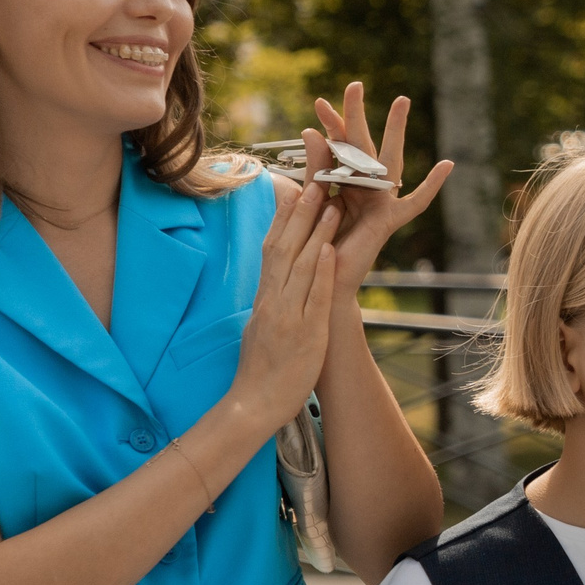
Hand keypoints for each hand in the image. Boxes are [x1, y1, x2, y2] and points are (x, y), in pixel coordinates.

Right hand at [226, 176, 341, 433]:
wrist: (254, 404)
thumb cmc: (262, 369)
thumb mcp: (263, 326)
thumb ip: (272, 302)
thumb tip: (276, 282)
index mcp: (264, 298)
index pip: (273, 249)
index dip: (285, 218)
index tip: (295, 190)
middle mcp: (272, 301)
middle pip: (285, 248)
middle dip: (301, 214)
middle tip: (315, 181)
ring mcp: (287, 315)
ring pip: (301, 266)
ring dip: (316, 233)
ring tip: (331, 204)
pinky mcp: (304, 333)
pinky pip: (313, 297)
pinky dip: (321, 273)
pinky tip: (330, 251)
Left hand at [307, 82, 451, 297]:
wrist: (320, 283)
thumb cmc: (312, 247)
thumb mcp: (309, 201)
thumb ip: (314, 169)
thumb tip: (310, 130)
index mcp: (339, 185)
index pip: (335, 147)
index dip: (330, 125)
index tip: (320, 100)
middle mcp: (360, 190)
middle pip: (360, 146)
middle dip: (358, 115)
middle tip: (354, 84)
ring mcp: (378, 203)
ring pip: (386, 161)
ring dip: (395, 131)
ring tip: (401, 102)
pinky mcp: (389, 221)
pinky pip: (415, 203)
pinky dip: (433, 186)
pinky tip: (448, 165)